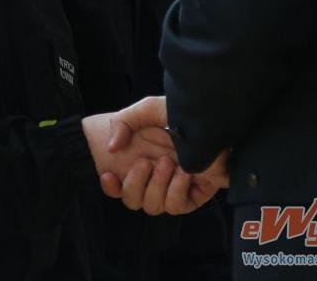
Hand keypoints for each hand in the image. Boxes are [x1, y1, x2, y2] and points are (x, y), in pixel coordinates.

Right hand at [84, 100, 186, 215]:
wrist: (207, 116)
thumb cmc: (177, 111)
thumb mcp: (145, 110)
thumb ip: (122, 123)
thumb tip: (111, 148)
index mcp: (141, 160)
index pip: (119, 185)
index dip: (111, 187)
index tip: (109, 174)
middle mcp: (155, 176)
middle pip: (133, 200)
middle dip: (135, 183)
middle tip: (146, 161)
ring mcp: (173, 186)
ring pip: (153, 207)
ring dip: (156, 186)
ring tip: (168, 163)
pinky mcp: (195, 193)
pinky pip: (177, 206)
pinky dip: (176, 191)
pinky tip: (183, 173)